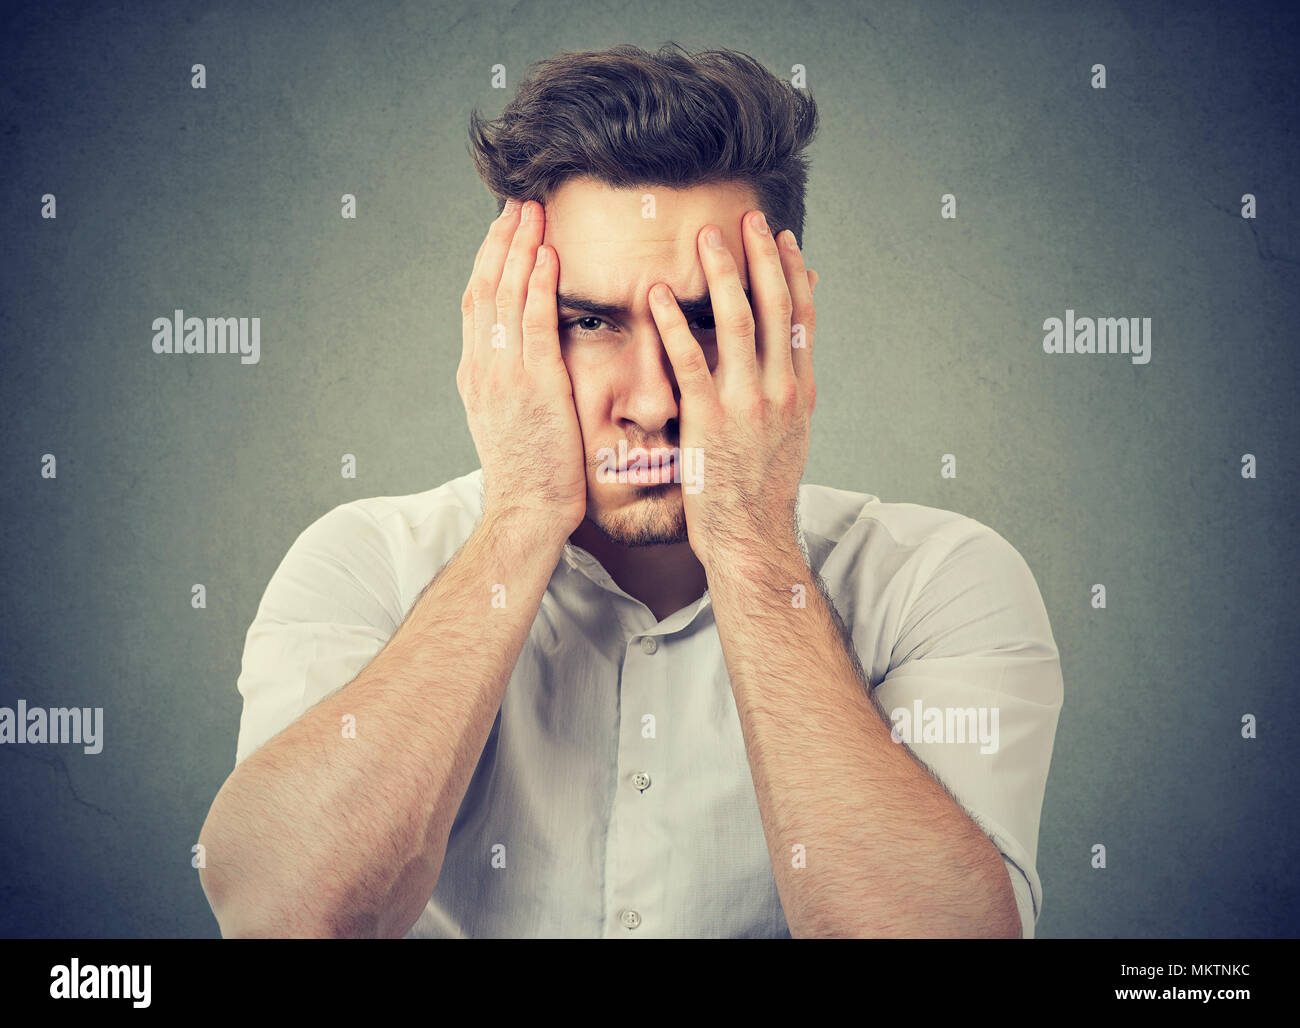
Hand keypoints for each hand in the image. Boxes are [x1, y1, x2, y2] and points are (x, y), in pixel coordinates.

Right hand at [458, 200, 586, 540]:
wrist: (526, 511)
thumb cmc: (531, 473)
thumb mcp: (512, 420)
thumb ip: (515, 381)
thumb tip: (530, 355)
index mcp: (475, 374)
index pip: (476, 302)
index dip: (489, 260)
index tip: (505, 229)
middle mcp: (481, 367)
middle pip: (484, 286)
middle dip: (501, 240)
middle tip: (517, 202)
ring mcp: (503, 374)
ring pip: (504, 295)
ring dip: (519, 247)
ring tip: (533, 211)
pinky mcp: (532, 385)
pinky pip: (532, 322)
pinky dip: (537, 283)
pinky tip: (548, 253)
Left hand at [648, 211, 816, 569]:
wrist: (751, 536)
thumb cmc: (761, 487)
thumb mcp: (789, 433)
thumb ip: (786, 386)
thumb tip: (785, 350)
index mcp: (801, 390)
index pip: (803, 316)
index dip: (792, 272)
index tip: (782, 238)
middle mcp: (781, 390)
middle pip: (776, 307)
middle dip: (762, 257)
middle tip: (746, 218)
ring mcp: (748, 404)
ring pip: (740, 323)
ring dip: (723, 275)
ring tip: (706, 239)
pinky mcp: (710, 421)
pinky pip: (690, 361)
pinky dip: (673, 324)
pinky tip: (657, 296)